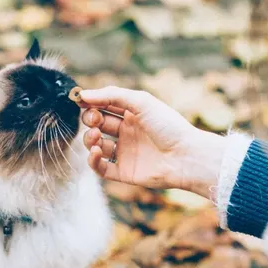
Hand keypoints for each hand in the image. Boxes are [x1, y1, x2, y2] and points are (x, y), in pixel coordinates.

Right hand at [80, 86, 226, 199]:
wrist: (187, 156)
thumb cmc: (168, 126)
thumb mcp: (140, 102)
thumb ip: (111, 95)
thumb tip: (83, 95)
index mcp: (132, 115)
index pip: (104, 106)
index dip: (91, 103)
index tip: (80, 101)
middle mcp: (127, 133)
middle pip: (97, 124)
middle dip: (90, 120)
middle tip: (94, 120)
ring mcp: (125, 153)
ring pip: (96, 145)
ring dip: (89, 139)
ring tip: (96, 137)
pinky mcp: (123, 172)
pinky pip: (100, 167)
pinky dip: (93, 160)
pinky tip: (97, 152)